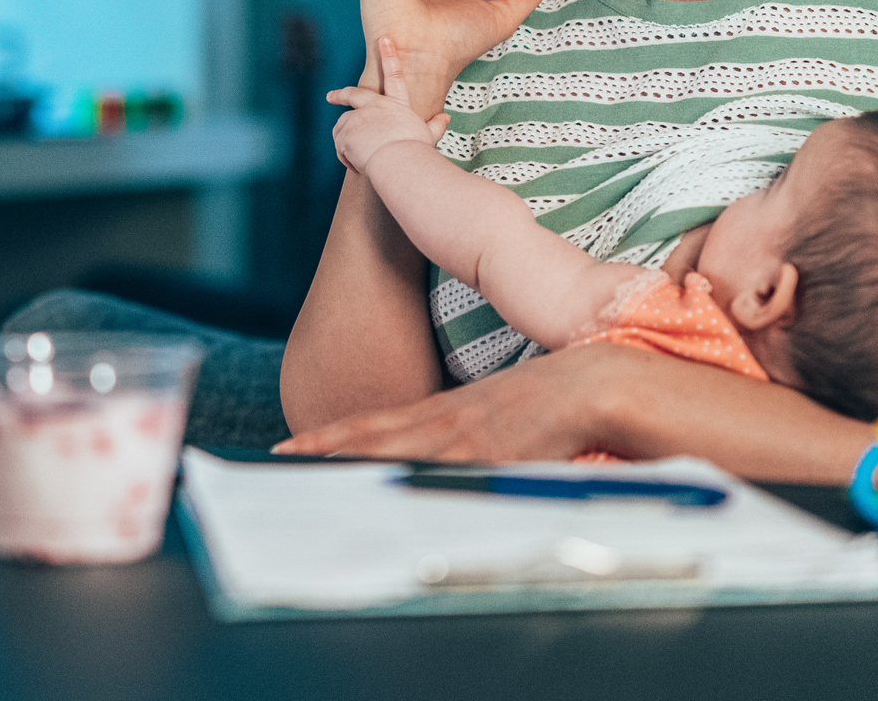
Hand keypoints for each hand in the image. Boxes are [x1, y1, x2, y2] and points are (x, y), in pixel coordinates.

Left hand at [274, 342, 635, 461]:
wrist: (598, 385)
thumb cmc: (561, 402)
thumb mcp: (506, 416)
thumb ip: (479, 436)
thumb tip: (459, 459)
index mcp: (451, 413)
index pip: (379, 422)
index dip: (335, 434)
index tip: (296, 444)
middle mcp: (448, 422)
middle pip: (373, 434)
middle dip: (323, 445)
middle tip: (279, 454)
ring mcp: (464, 438)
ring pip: (391, 450)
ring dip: (347, 459)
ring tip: (303, 468)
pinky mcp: (486, 455)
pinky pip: (434, 472)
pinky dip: (400, 481)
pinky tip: (374, 492)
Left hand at [327, 38, 449, 174]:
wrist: (399, 161)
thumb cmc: (416, 150)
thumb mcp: (428, 135)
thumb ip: (435, 125)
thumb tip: (446, 117)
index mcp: (396, 105)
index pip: (394, 75)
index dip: (389, 55)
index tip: (384, 39)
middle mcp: (374, 106)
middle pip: (354, 94)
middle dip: (341, 94)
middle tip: (331, 96)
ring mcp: (357, 118)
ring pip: (345, 128)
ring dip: (349, 142)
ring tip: (362, 157)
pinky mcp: (345, 131)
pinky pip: (340, 146)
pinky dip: (346, 156)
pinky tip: (359, 163)